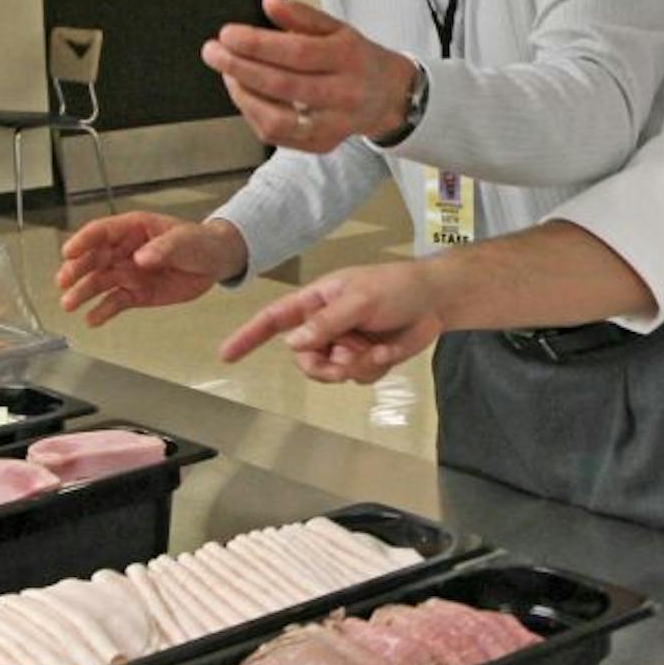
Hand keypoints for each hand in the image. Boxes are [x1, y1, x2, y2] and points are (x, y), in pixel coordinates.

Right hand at [56, 212, 246, 327]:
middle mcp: (124, 250)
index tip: (69, 252)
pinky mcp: (136, 293)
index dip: (83, 241)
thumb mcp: (184, 241)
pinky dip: (103, 311)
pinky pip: (115, 302)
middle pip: (93, 258)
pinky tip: (92, 320)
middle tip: (63, 282)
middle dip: (76, 269)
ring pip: (99, 282)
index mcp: (133, 228)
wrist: (215, 262)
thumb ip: (164, 248)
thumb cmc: (198, 242)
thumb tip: (141, 258)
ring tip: (70, 305)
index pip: (101, 231)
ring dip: (83, 293)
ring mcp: (128, 272)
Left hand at [201, 0, 416, 153]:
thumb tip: (269, 3)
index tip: (228, 34)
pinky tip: (245, 93)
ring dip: (243, 96)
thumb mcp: (336, 28)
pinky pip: (277, 135)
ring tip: (228, 73)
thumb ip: (301, 15)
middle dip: (240, 68)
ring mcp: (333, 125)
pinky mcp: (322, 144)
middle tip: (213, 52)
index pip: (298, 53)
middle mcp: (343, 94)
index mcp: (348, 58)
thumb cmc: (355, 58)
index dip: (258, 45)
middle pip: (283, 86)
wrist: (388, 96)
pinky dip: (253, 114)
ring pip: (277, 120)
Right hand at [219, 262, 444, 381]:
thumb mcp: (360, 300)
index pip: (275, 319)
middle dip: (323, 366)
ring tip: (375, 349)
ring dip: (354, 366)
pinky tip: (389, 351)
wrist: (437, 301)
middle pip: (304, 359)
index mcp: (317, 302)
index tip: (227, 354)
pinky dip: (373, 368)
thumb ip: (326, 323)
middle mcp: (326, 325)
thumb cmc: (396, 287)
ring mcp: (345, 344)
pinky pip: (357, 378)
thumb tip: (292, 343)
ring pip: (331, 373)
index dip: (249, 336)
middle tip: (345, 360)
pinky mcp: (366, 359)